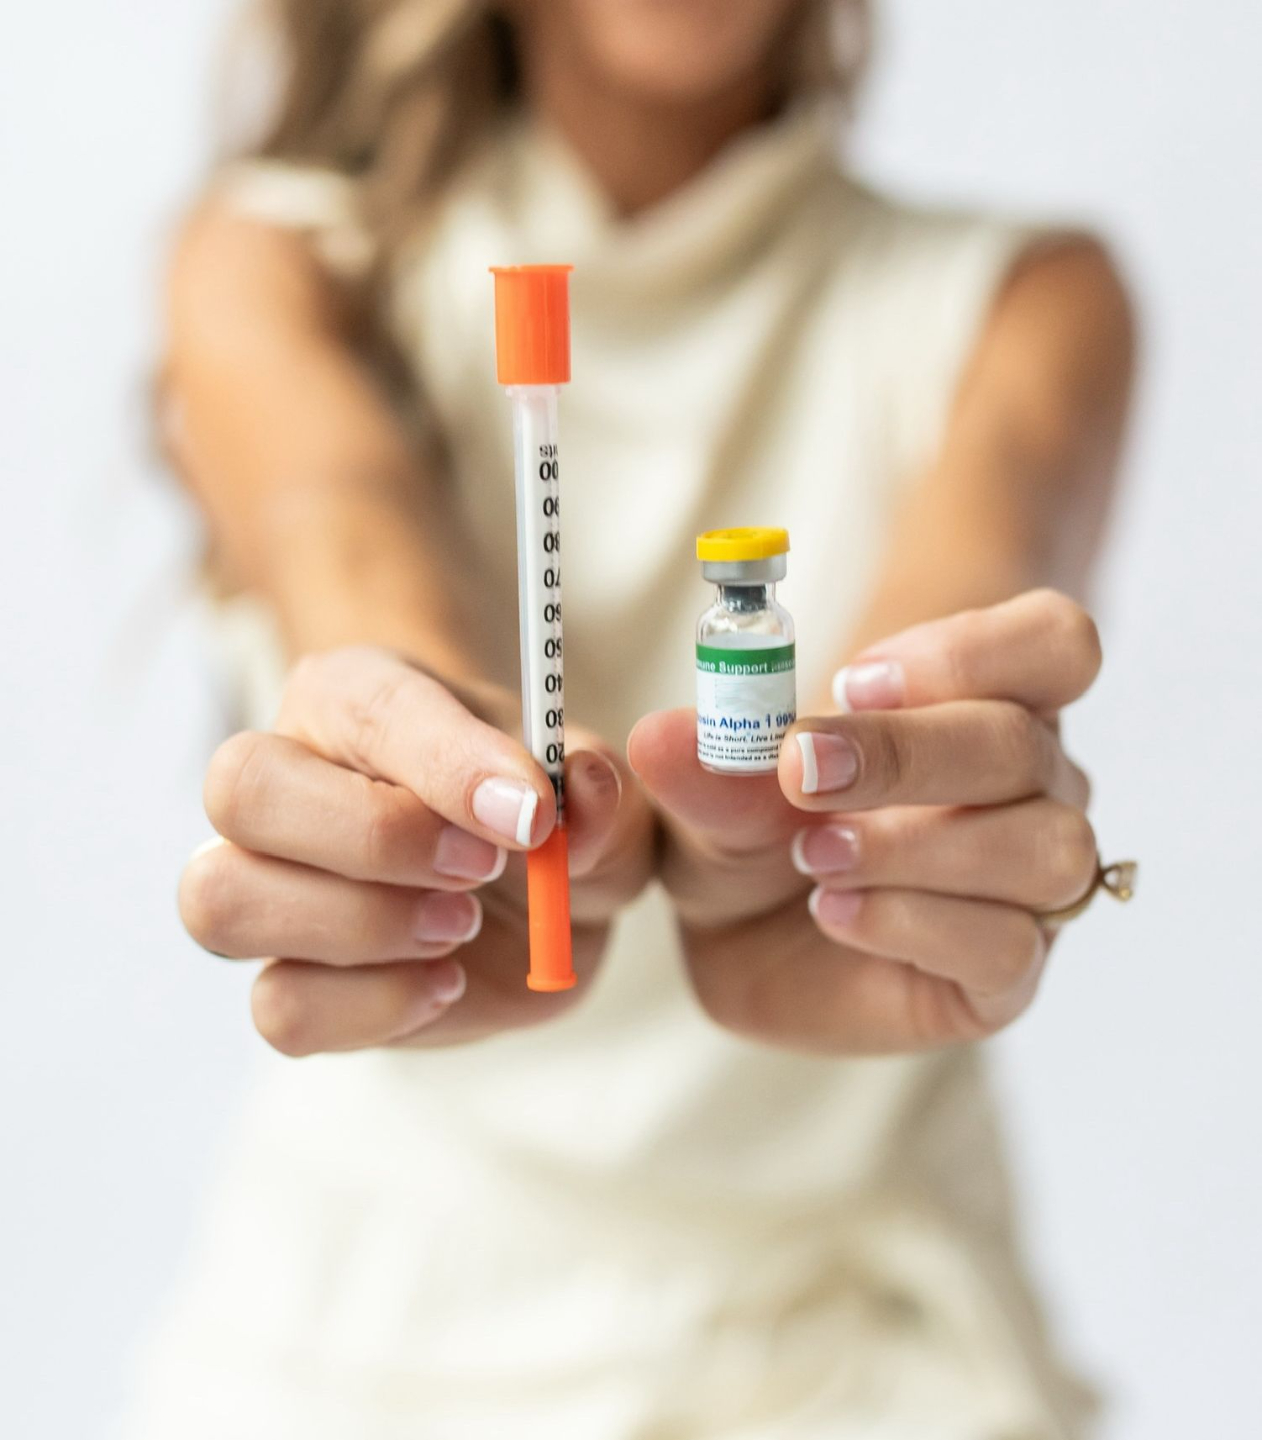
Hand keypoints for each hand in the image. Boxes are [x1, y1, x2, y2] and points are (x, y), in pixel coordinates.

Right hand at [179, 648, 653, 1053]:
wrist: (542, 895)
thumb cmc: (550, 814)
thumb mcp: (598, 794)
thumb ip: (595, 789)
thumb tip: (578, 793)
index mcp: (356, 697)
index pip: (367, 704)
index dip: (448, 761)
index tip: (534, 812)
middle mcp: (288, 780)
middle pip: (241, 788)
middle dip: (372, 839)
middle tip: (480, 870)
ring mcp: (271, 885)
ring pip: (223, 900)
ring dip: (358, 927)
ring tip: (460, 927)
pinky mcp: (292, 982)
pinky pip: (279, 1008)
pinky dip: (371, 1008)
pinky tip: (446, 983)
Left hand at [629, 590, 1101, 1052]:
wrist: (742, 940)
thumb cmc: (753, 831)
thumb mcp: (716, 791)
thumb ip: (711, 767)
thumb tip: (664, 737)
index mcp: (984, 702)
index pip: (1057, 645)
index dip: (973, 652)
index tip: (857, 678)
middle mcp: (1029, 785)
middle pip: (1025, 744)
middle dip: (907, 754)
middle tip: (803, 770)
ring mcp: (1027, 881)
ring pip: (1044, 847)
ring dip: (917, 848)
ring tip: (817, 858)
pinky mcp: (1006, 974)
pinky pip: (1010, 946)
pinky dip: (915, 923)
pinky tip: (835, 912)